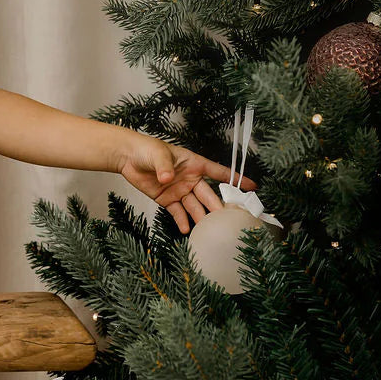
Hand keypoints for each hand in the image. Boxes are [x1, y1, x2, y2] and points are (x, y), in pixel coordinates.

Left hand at [115, 131, 258, 234]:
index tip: (252, 187)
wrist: (128, 157)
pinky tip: (186, 230)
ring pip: (195, 206)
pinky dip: (182, 221)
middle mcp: (190, 179)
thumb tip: (167, 178)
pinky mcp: (167, 199)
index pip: (219, 172)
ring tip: (207, 230)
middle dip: (218, 207)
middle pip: (208, 195)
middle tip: (226, 219)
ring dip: (201, 217)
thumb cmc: (146, 149)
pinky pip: (178, 212)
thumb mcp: (158, 154)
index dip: (236, 179)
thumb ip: (164, 166)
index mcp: (194, 164)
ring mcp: (180, 190)